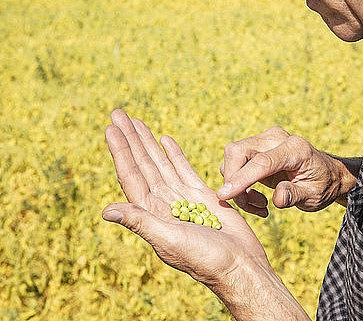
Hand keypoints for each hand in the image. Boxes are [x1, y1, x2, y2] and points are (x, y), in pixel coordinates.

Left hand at [102, 109, 269, 288]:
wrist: (240, 267)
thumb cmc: (205, 260)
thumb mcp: (169, 240)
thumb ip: (140, 222)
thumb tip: (106, 211)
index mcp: (151, 212)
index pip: (130, 175)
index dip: (120, 151)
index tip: (111, 128)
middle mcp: (162, 202)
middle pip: (142, 163)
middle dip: (130, 138)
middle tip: (118, 113)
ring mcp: (181, 197)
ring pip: (159, 162)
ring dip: (147, 142)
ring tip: (136, 121)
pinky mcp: (201, 195)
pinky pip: (183, 169)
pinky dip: (173, 153)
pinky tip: (164, 139)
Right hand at [217, 127, 346, 213]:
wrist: (326, 174)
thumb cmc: (322, 185)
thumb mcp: (314, 196)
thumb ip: (295, 195)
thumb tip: (277, 198)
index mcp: (294, 148)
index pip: (261, 161)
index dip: (241, 178)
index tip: (224, 195)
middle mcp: (275, 138)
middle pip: (238, 151)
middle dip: (233, 180)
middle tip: (246, 205)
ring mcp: (264, 140)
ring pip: (233, 157)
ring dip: (238, 185)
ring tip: (260, 205)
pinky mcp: (257, 147)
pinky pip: (237, 163)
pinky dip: (240, 183)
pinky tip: (257, 199)